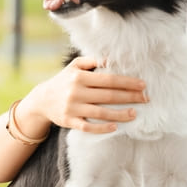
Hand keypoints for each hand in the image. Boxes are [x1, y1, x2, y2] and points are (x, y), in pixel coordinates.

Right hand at [25, 56, 148, 133]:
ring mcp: (73, 108)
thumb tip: (111, 58)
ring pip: (101, 112)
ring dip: (120, 114)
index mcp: (80, 77)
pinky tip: (115, 127)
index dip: (127, 82)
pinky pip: (88, 126)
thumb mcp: (74, 67)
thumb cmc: (64, 81)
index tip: (143, 85)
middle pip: (108, 96)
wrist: (41, 100)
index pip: (109, 80)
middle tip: (146, 98)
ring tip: (135, 113)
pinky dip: (102, 128)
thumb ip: (92, 61)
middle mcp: (76, 92)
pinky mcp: (69, 121)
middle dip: (129, 97)